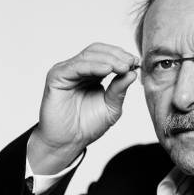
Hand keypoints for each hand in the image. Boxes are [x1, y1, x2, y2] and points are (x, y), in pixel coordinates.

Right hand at [28, 43, 138, 173]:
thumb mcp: (111, 106)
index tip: (137, 62)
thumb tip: (133, 72)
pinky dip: (92, 66)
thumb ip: (120, 89)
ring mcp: (66, 71)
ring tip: (123, 67)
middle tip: (131, 63)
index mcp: (91, 74)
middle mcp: (78, 69)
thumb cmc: (87, 126)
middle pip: (97, 51)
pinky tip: (107, 70)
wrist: (68, 142)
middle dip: (117, 55)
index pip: (106, 55)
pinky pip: (76, 66)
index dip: (122, 56)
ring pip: (88, 56)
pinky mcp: (56, 77)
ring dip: (108, 59)